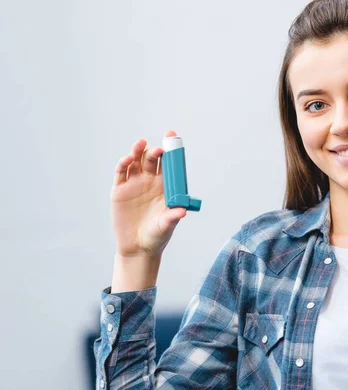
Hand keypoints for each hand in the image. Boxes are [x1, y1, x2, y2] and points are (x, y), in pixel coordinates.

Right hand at [110, 130, 186, 258]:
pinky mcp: (119, 190)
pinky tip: (126, 160)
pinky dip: (123, 164)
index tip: (172, 137)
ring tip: (140, 145)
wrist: (138, 248)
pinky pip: (121, 173)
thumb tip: (182, 211)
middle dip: (154, 151)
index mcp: (165, 186)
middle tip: (158, 150)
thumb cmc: (157, 236)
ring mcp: (134, 184)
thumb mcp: (166, 226)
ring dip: (137, 151)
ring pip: (135, 162)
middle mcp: (150, 182)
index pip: (168, 164)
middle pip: (151, 159)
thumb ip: (172, 217)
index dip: (170, 150)